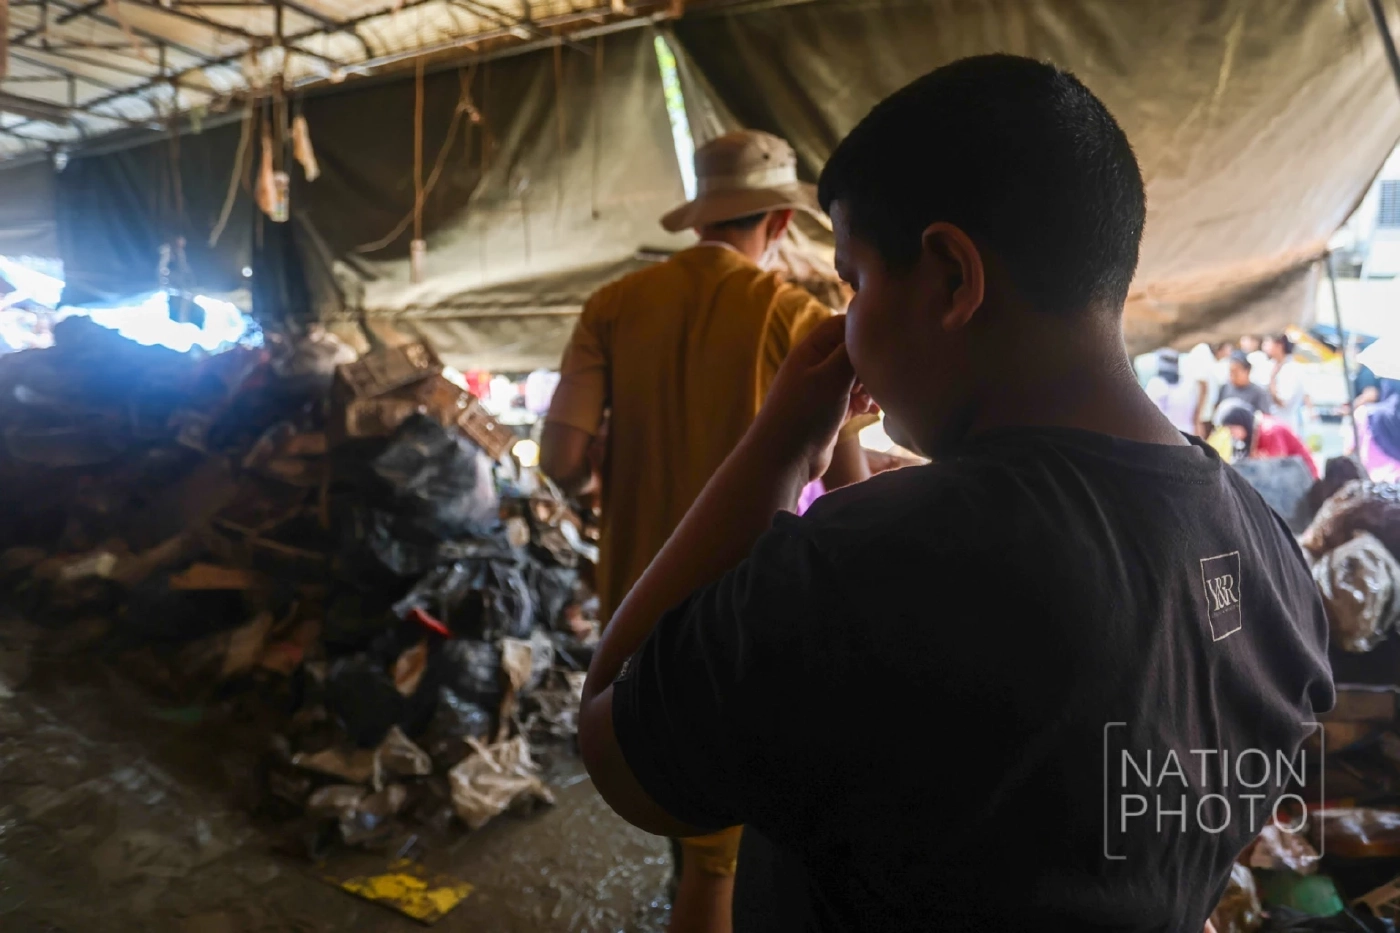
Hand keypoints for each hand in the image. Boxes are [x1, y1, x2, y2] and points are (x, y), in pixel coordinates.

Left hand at [750, 315, 876, 480]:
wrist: (784, 460)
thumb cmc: (804, 414)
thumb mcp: (832, 377)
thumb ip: (851, 353)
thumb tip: (870, 333)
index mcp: (810, 351)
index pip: (841, 326)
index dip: (863, 330)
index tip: (884, 344)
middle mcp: (815, 368)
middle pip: (851, 352)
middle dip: (869, 363)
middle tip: (878, 379)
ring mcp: (822, 392)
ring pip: (855, 378)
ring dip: (869, 386)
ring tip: (874, 400)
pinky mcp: (830, 413)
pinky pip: (853, 400)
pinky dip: (865, 403)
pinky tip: (872, 413)